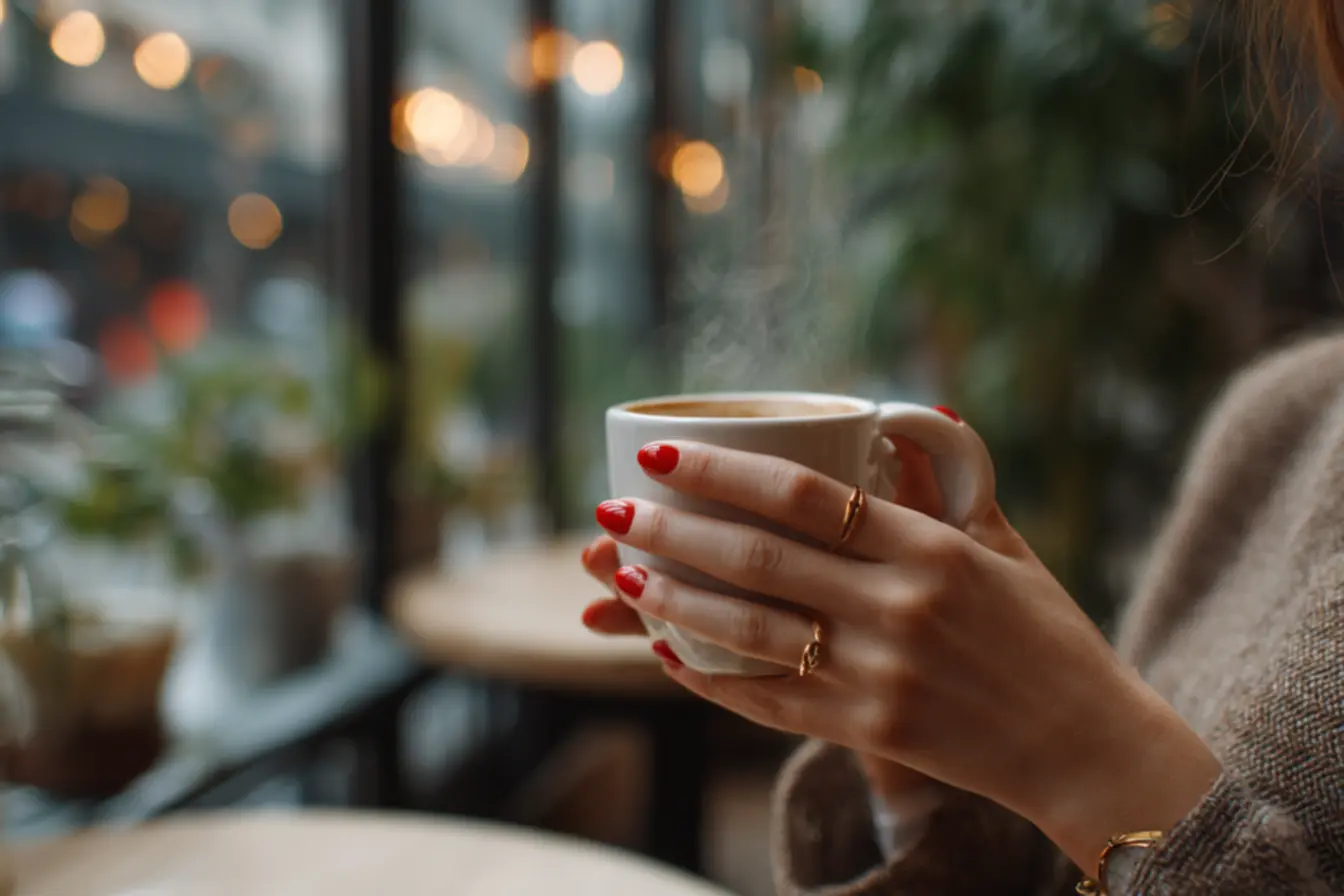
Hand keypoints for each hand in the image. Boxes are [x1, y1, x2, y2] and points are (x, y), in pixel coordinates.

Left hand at [589, 434, 1220, 870]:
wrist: (1087, 748)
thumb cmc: (1048, 637)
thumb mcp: (1007, 548)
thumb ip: (949, 484)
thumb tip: (908, 414)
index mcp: (931, 548)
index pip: (805, 494)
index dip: (723, 470)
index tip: (662, 452)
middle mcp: (899, 606)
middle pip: (760, 558)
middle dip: (674, 531)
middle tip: (613, 513)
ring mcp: (880, 674)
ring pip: (752, 630)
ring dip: (677, 602)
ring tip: (624, 579)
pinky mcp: (870, 731)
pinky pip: (772, 701)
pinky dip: (715, 678)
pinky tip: (671, 654)